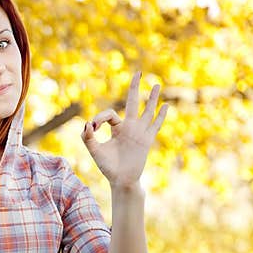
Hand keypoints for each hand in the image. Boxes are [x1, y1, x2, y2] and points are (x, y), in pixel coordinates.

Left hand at [81, 71, 167, 187]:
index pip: (110, 115)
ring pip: (147, 111)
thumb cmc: (108, 166)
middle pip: (132, 102)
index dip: (100, 118)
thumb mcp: (95, 151)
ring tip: (156, 84)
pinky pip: (155, 126)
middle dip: (134, 88)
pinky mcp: (147, 140)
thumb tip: (87, 124)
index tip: (93, 127)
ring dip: (152, 98)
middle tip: (138, 72)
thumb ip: (88, 138)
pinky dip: (161, 116)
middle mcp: (129, 127)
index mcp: (116, 128)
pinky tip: (165, 106)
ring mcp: (139, 132)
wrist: (121, 180)